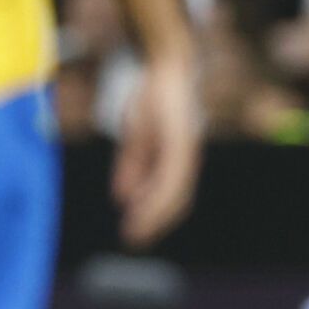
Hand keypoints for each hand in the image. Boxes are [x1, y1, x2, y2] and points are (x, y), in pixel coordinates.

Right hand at [111, 53, 202, 246]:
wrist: (165, 67)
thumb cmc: (153, 98)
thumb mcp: (137, 137)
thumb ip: (133, 166)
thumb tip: (122, 197)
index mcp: (178, 158)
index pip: (172, 195)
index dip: (155, 216)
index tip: (136, 234)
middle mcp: (185, 157)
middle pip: (176, 199)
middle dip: (155, 221)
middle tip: (135, 241)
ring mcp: (185, 149)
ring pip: (174, 191)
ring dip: (154, 214)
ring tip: (136, 232)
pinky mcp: (180, 141)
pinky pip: (170, 174)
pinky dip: (156, 194)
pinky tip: (139, 206)